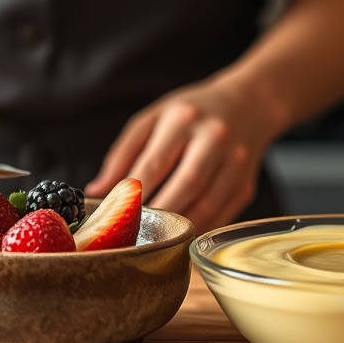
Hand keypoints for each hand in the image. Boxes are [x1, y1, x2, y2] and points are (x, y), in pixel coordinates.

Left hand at [85, 74, 275, 233]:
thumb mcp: (153, 118)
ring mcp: (236, 163)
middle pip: (185, 184)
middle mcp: (214, 138)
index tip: (113, 213)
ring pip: (206, 206)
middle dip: (157, 212)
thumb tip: (96, 191)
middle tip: (132, 233)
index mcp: (183, 118)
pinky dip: (196, 230)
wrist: (248, 104)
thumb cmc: (190, 113)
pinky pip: (220, 217)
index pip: (155, 162)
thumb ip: (123, 153)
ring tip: (152, 238)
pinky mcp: (246, 185)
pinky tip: (177, 238)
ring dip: (177, 228)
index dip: (133, 192)